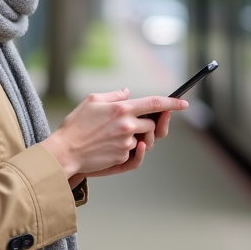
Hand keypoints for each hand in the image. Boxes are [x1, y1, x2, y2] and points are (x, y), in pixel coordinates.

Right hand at [40, 89, 187, 178]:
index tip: (184, 104)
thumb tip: (128, 93)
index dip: (172, 104)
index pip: (155, 104)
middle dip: (148, 125)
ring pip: (144, 139)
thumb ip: (113, 95)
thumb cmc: (76, 124)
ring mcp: (126, 142)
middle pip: (152, 125)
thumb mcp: (92, 100)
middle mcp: (127, 125)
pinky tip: (111, 145)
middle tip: (134, 125)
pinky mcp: (122, 156)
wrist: (66, 151)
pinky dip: (127, 147)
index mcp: (122, 108)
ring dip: (137, 137)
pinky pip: (134, 151)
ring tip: (118, 136)